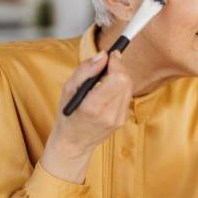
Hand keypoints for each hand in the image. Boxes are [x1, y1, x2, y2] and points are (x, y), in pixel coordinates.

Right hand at [40, 50, 133, 183]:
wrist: (74, 142)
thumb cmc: (68, 113)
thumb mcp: (68, 89)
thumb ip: (85, 70)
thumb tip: (103, 55)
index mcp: (93, 106)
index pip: (118, 78)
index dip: (116, 63)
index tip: (111, 55)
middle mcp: (109, 114)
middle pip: (126, 80)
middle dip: (119, 67)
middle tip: (108, 62)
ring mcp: (118, 119)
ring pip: (129, 87)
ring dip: (120, 76)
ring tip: (106, 76)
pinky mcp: (123, 120)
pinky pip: (127, 96)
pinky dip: (120, 88)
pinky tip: (108, 89)